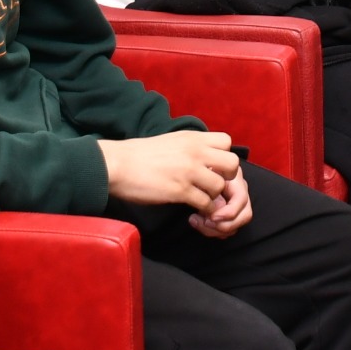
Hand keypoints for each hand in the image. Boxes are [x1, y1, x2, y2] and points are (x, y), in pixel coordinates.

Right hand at [100, 129, 238, 210]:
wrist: (118, 164)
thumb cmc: (139, 154)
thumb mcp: (171, 141)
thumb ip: (190, 146)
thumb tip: (203, 155)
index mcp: (192, 138)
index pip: (227, 141)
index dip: (224, 156)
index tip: (213, 167)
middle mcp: (195, 152)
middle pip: (232, 164)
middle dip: (228, 177)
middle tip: (214, 185)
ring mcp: (189, 171)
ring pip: (220, 186)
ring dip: (214, 197)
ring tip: (203, 201)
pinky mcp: (180, 191)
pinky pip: (206, 203)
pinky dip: (204, 210)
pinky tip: (194, 211)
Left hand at [188, 164, 252, 239]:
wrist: (190, 172)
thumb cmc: (194, 171)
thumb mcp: (200, 176)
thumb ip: (210, 192)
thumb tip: (215, 213)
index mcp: (234, 177)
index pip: (241, 199)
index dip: (229, 212)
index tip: (212, 217)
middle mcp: (239, 191)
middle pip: (245, 215)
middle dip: (225, 225)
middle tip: (204, 222)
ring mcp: (235, 203)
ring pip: (235, 226)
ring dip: (215, 230)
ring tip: (196, 221)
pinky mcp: (226, 213)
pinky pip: (226, 229)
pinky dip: (212, 230)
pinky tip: (197, 221)